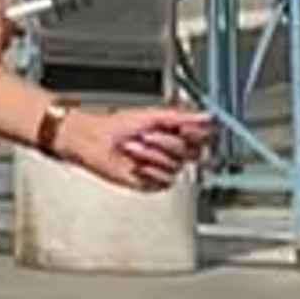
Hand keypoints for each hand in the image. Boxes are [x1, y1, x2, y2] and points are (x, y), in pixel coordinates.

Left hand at [59, 105, 210, 190]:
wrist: (93, 141)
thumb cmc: (114, 126)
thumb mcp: (151, 115)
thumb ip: (182, 117)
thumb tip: (207, 116)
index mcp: (173, 133)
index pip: (201, 138)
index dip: (195, 134)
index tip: (183, 128)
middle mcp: (170, 151)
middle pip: (192, 153)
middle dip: (168, 143)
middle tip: (147, 136)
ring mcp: (162, 168)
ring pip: (176, 166)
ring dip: (153, 155)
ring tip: (134, 147)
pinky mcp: (152, 183)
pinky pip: (164, 180)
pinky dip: (149, 170)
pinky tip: (136, 164)